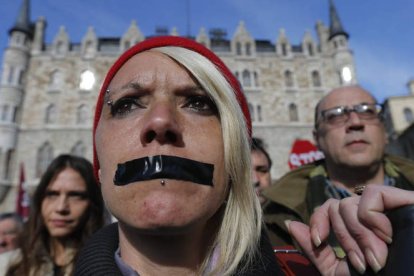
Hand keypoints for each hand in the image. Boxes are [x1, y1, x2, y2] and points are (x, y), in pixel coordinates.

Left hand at [287, 185, 413, 274]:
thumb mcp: (340, 272)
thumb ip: (316, 251)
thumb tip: (291, 225)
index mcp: (358, 228)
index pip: (327, 208)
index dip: (317, 221)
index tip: (318, 241)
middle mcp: (371, 213)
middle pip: (336, 207)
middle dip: (345, 239)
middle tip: (364, 264)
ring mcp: (387, 205)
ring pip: (349, 203)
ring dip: (359, 235)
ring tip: (378, 258)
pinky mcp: (403, 199)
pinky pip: (372, 194)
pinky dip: (371, 217)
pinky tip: (387, 236)